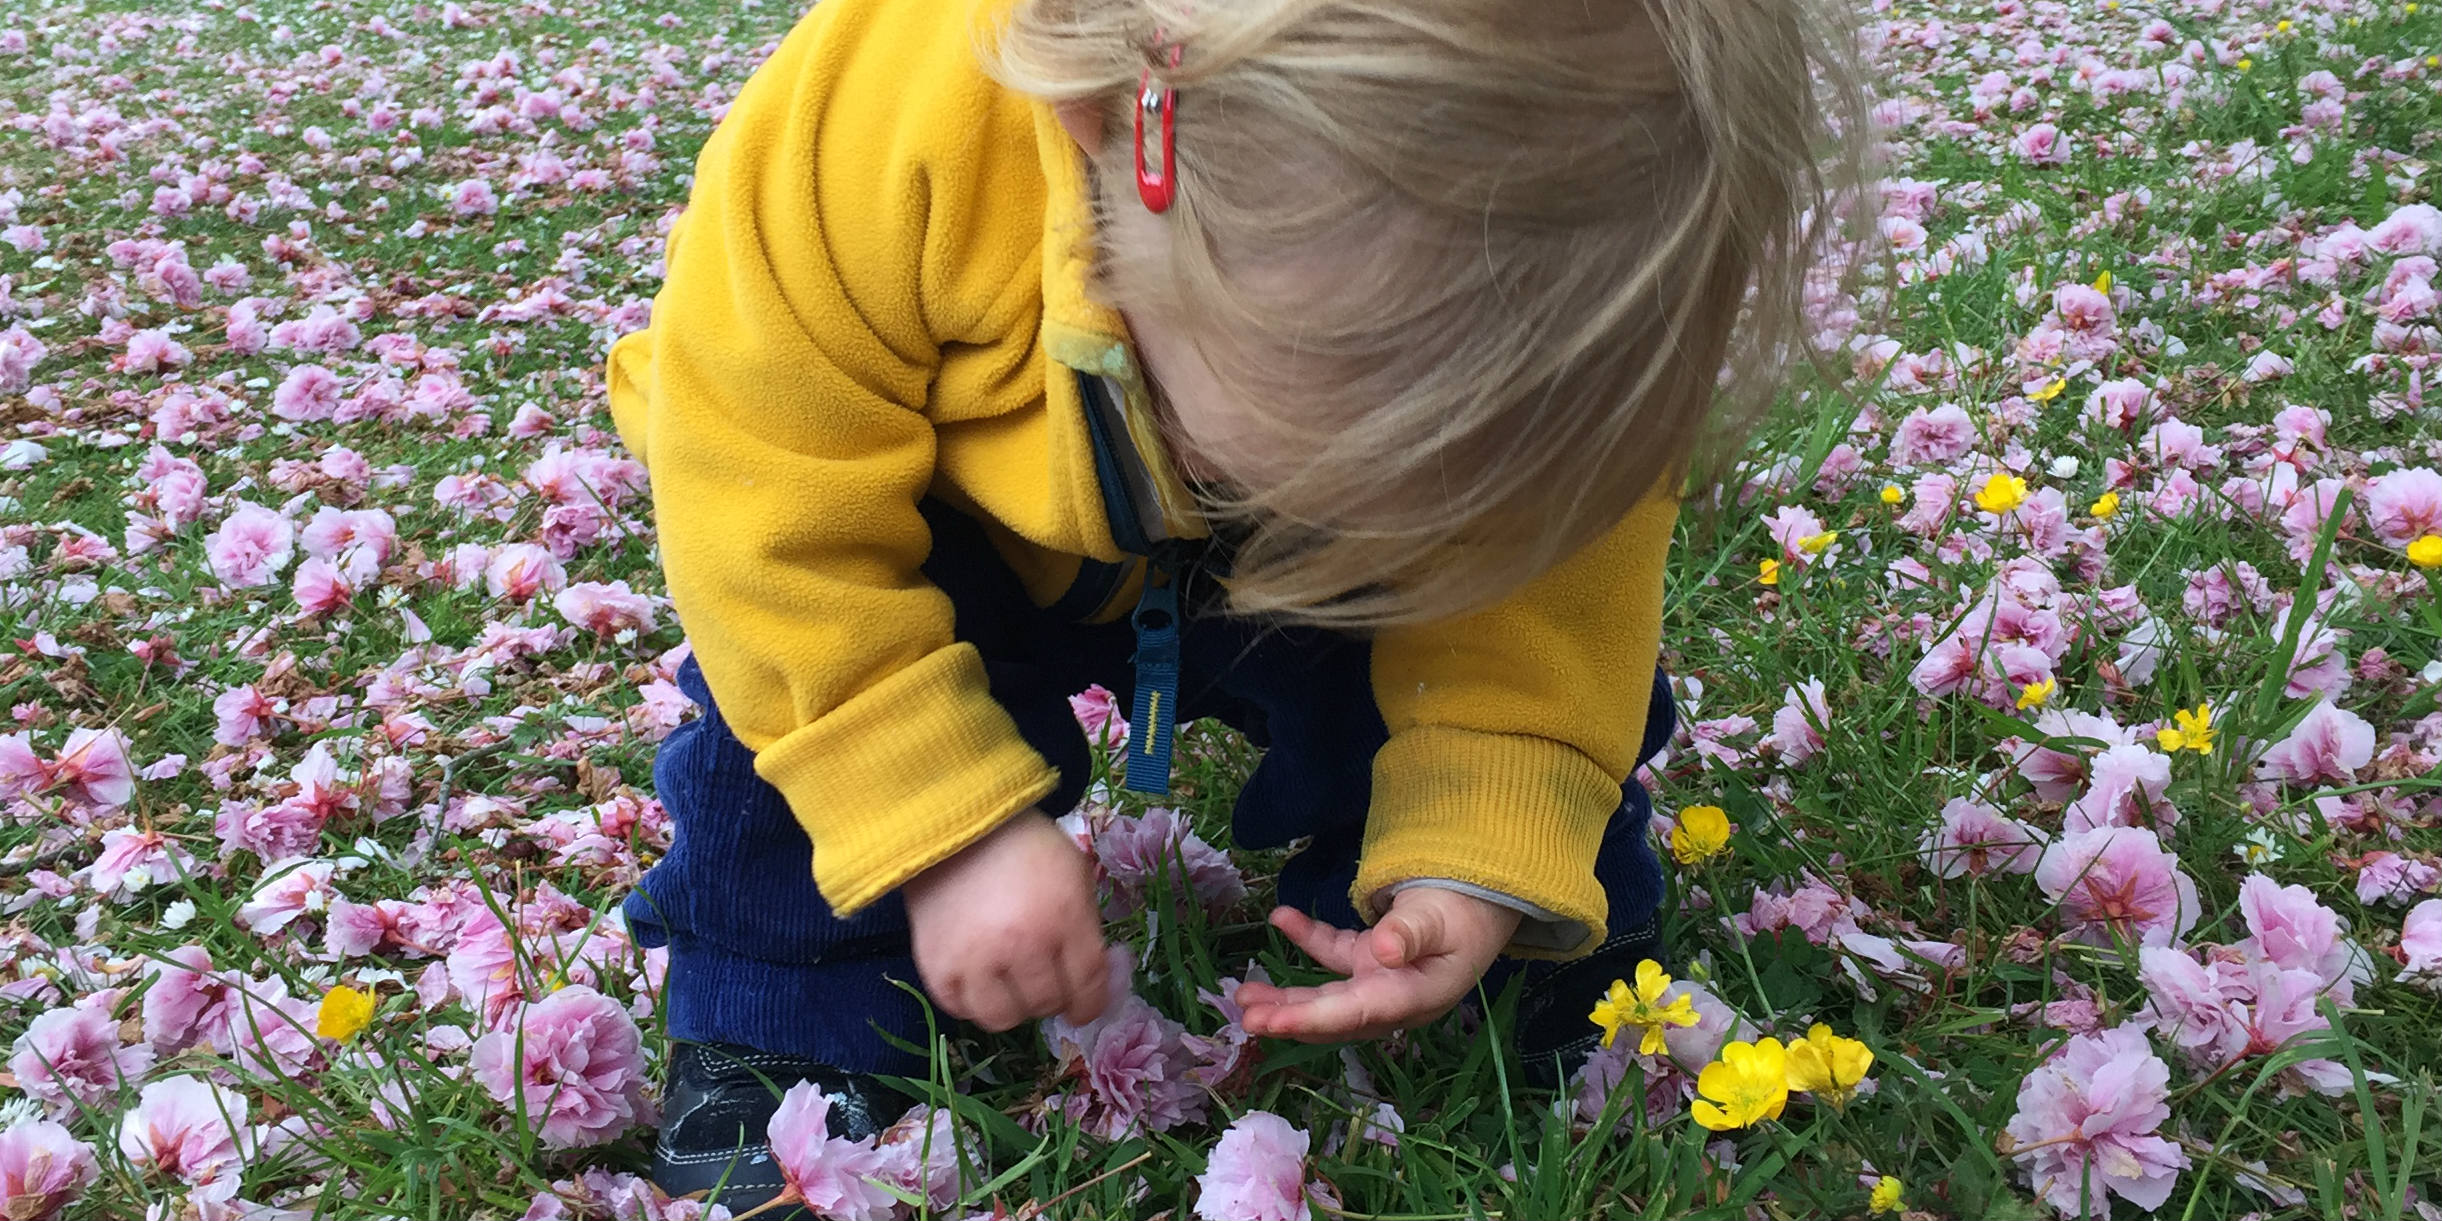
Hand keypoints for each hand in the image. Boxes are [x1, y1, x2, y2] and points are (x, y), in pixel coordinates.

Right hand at [902, 810, 1110, 1031]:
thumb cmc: (1027, 850)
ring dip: (1013, 1006)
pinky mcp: (936, 966)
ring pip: (1004, 1018)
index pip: (1088, 986)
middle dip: (1051, 997)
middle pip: (1046, 1004)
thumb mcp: (1075, 875)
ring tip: (1010, 984)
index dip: (1090, 1005)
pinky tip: (979, 980)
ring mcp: (975, 960)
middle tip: (1043, 980)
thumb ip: (1088, 929)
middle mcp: (1021, 945)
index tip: (1084, 1008)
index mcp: (1064, 919)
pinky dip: (973, 1002)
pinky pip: (961, 1009)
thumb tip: (1093, 981)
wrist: (958, 829)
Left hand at [1234, 887, 1522, 1042]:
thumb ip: (1411, 933)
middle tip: (1245, 1017)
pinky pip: (1333, 956)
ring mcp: (1380, 981)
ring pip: (1327, 995)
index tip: (1270, 1023)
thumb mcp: (1441, 919)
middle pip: (1334, 1015)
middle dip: (1288, 1018)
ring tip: (1244, 994)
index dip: (1311, 1020)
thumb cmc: (1466, 914)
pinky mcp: (1371, 961)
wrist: (1486, 904)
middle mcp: (1393, 999)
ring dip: (1287, 997)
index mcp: (1414, 997)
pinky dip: (1307, 939)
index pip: (1356, 1014)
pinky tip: (1281, 917)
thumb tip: (1381, 952)